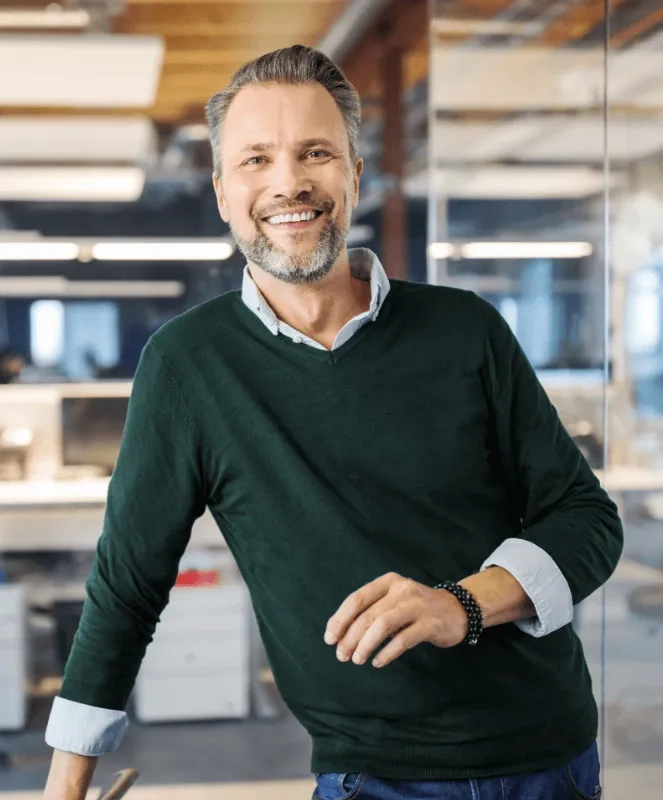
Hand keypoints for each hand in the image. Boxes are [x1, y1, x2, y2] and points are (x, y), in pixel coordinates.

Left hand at [324, 572, 468, 667]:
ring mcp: (417, 605)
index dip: (340, 619)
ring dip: (366, 644)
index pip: (356, 599)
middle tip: (341, 655)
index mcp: (388, 582)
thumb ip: (372, 611)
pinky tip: (378, 662)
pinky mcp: (430, 623)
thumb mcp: (393, 601)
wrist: (456, 609)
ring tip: (357, 660)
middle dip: (350, 637)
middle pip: (368, 614)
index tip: (329, 638)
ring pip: (383, 625)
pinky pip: (404, 639)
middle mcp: (401, 589)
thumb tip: (340, 635)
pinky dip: (387, 652)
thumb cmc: (415, 608)